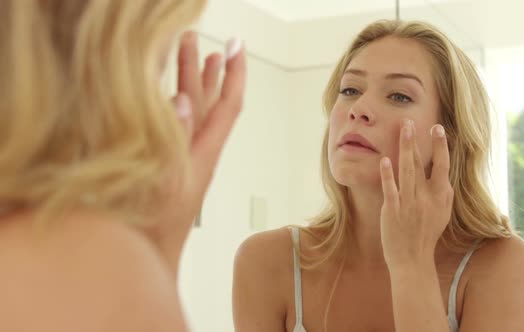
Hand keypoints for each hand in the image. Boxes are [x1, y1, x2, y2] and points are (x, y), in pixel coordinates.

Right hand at [144, 31, 245, 273]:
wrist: (149, 258)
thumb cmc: (159, 227)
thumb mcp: (168, 180)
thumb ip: (175, 139)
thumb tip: (182, 99)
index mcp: (204, 153)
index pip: (227, 106)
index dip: (234, 74)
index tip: (236, 45)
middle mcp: (197, 152)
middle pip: (206, 102)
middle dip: (203, 69)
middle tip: (199, 40)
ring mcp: (182, 159)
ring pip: (191, 112)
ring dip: (192, 82)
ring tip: (196, 56)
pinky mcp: (166, 166)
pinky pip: (174, 126)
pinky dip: (173, 104)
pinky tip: (168, 96)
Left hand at [379, 119, 452, 269]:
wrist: (413, 260)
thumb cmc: (426, 234)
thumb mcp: (441, 212)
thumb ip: (441, 192)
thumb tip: (443, 172)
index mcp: (442, 196)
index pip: (443, 166)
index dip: (441, 146)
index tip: (438, 128)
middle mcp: (428, 198)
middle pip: (423, 163)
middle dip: (418, 141)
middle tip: (412, 120)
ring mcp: (410, 203)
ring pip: (408, 170)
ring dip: (405, 148)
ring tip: (403, 129)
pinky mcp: (393, 210)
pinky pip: (391, 189)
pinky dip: (388, 174)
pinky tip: (385, 160)